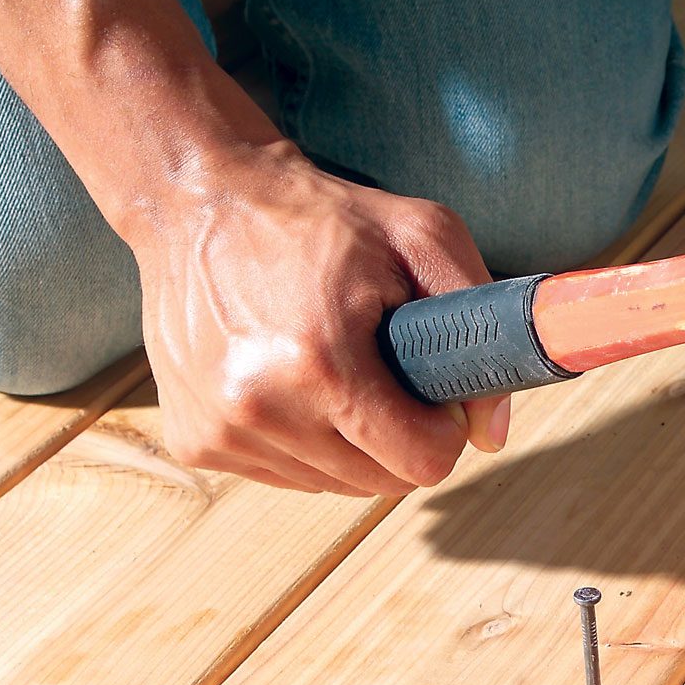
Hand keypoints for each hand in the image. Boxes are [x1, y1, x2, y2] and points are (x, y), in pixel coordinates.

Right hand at [130, 141, 509, 494]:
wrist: (197, 200)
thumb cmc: (320, 217)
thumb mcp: (422, 238)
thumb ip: (479, 326)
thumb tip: (490, 432)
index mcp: (320, 362)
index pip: (420, 462)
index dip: (441, 429)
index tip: (430, 391)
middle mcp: (259, 406)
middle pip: (380, 482)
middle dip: (397, 436)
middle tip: (382, 373)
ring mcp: (219, 429)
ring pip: (333, 484)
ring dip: (347, 442)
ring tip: (329, 369)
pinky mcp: (193, 440)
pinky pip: (284, 475)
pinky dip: (300, 442)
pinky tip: (287, 381)